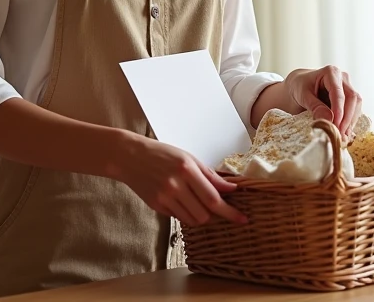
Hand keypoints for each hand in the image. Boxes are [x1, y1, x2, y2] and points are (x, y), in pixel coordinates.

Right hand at [113, 133, 247, 227]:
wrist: (130, 157)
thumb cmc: (162, 154)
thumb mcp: (189, 158)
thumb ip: (210, 175)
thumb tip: (231, 188)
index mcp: (186, 170)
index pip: (213, 198)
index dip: (230, 211)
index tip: (242, 218)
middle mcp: (175, 186)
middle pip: (204, 214)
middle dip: (216, 215)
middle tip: (221, 208)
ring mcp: (164, 198)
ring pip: (193, 220)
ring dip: (202, 216)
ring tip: (201, 203)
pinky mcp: (157, 206)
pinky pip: (179, 218)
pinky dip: (187, 213)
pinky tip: (184, 201)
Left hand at [284, 65, 362, 137]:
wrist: (300, 86)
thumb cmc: (300, 87)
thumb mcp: (303, 95)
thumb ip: (315, 106)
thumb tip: (328, 120)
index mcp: (331, 72)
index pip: (339, 93)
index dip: (339, 110)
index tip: (336, 125)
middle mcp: (343, 78)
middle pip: (352, 98)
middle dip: (347, 118)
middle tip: (340, 134)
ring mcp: (348, 87)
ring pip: (356, 105)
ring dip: (350, 122)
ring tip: (342, 137)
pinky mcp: (349, 99)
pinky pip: (354, 110)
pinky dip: (350, 122)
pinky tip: (344, 133)